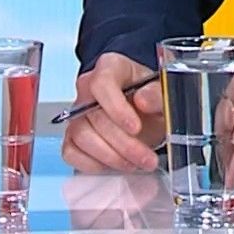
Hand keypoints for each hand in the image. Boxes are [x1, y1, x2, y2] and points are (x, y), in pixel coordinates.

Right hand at [60, 53, 163, 173]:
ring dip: (112, 157)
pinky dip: (93, 164)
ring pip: (82, 137)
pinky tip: (115, 165)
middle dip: (124, 144)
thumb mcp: (162, 93)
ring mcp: (76, 114)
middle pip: (95, 117)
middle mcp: (87, 89)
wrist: (142, 114)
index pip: (102, 83)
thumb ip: (157, 94)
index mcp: (110, 68)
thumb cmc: (148, 99)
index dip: (116, 108)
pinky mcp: (72, 137)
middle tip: (146, 158)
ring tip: (136, 163)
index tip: (135, 127)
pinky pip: (71, 153)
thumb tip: (144, 100)